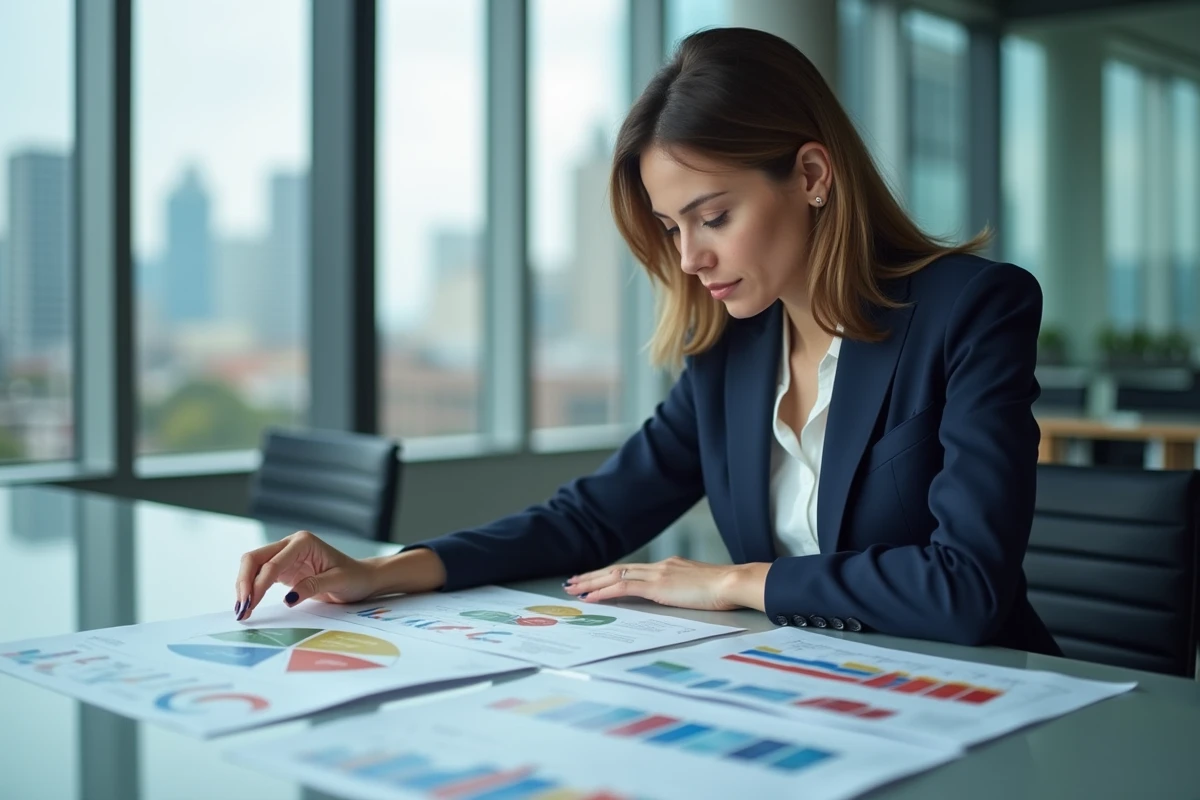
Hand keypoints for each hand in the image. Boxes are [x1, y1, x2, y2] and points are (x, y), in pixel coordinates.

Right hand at [233, 530, 377, 620]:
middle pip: (254, 559)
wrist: (361, 578)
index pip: (272, 563)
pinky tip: (249, 605)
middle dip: (244, 583)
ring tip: (242, 611)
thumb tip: (289, 599)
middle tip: (241, 609)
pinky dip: (252, 589)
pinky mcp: (284, 569)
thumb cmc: (354, 577)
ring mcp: (285, 556)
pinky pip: (260, 576)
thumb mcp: (338, 581)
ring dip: (244, 587)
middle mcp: (291, 545)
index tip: (250, 604)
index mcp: (303, 542)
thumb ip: (313, 586)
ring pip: (253, 566)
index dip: (259, 584)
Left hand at [563, 556, 768, 611]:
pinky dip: (604, 591)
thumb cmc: (725, 589)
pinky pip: (623, 588)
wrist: (734, 583)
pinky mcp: (657, 586)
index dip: (610, 574)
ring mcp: (657, 574)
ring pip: (615, 576)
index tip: (594, 579)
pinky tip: (591, 597)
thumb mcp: (700, 587)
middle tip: (572, 581)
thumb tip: (678, 597)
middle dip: (593, 576)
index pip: (632, 570)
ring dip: (591, 582)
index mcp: (668, 567)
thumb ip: (684, 590)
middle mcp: (659, 566)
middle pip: (617, 569)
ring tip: (573, 588)